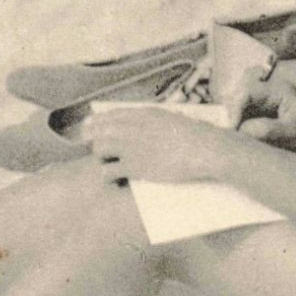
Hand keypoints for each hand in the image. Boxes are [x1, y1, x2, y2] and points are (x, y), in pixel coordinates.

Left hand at [86, 108, 235, 184]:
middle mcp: (132, 126)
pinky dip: (109, 178)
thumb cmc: (199, 135)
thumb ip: (156, 120)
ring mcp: (130, 146)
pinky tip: (116, 181)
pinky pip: (107, 172)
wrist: (206, 149)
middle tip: (97, 150)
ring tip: (110, 166)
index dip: (97, 122)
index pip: (110, 115)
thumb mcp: (174, 119)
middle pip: (99, 131)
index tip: (88, 127)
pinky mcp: (133, 166)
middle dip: (95, 141)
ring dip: (102, 159)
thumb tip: (146, 125)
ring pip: (99, 150)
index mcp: (143, 113)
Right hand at [234, 70, 295, 167]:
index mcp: (277, 90)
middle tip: (230, 138)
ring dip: (236, 124)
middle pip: (239, 99)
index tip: (231, 129)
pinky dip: (242, 130)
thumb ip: (268, 130)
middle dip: (231, 117)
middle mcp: (269, 93)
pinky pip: (247, 120)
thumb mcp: (294, 133)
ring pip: (241, 110)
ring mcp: (267, 105)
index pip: (246, 92)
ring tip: (235, 142)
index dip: (234, 109)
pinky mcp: (266, 116)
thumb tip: (242, 131)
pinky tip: (242, 142)